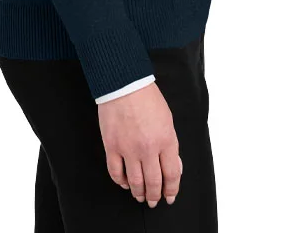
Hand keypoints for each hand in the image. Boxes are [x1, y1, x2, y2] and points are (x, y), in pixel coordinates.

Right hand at [97, 81, 182, 207]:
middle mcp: (148, 148)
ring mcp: (129, 149)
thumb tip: (174, 166)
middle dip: (154, 196)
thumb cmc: (147, 97)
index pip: (172, 175)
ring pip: (135, 182)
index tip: (169, 196)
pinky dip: (121, 182)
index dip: (171, 190)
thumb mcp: (168, 120)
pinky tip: (125, 183)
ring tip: (139, 196)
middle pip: (153, 183)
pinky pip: (116, 172)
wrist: (124, 83)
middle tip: (153, 201)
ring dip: (138, 193)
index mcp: (166, 140)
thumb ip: (171, 145)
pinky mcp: (112, 146)